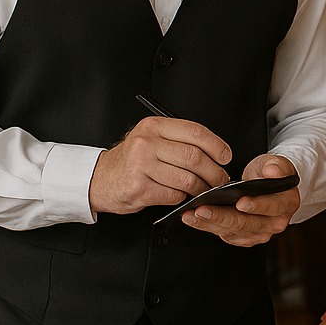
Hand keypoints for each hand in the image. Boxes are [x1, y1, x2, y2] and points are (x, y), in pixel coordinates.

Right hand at [89, 116, 230, 214]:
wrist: (100, 179)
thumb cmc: (131, 160)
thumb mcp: (151, 139)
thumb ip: (178, 140)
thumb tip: (215, 152)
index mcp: (154, 126)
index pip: (195, 132)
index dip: (216, 145)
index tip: (225, 156)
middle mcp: (147, 143)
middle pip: (194, 157)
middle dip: (214, 172)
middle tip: (220, 179)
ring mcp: (141, 165)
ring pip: (187, 179)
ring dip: (201, 188)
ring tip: (203, 189)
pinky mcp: (139, 188)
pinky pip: (174, 194)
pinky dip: (183, 198)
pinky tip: (181, 195)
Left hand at [181, 154, 300, 246]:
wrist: (268, 186)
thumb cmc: (270, 174)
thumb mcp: (276, 163)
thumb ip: (277, 166)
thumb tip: (272, 171)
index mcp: (286, 204)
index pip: (271, 206)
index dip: (256, 205)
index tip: (240, 202)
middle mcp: (275, 223)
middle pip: (246, 223)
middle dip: (222, 217)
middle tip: (202, 210)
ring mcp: (259, 233)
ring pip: (232, 231)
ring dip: (209, 224)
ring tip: (191, 214)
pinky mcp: (244, 237)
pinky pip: (225, 234)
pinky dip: (208, 227)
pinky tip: (194, 219)